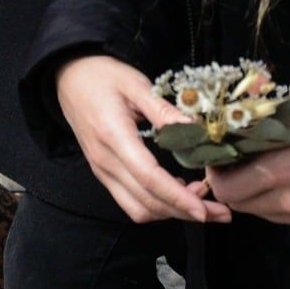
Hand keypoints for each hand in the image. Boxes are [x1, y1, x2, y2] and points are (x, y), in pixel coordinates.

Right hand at [56, 54, 232, 225]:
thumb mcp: (136, 84)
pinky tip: (177, 194)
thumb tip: (197, 131)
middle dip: (186, 213)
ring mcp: (102, 171)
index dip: (178, 198)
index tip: (204, 210)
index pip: (150, 178)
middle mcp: (105, 161)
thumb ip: (165, 111)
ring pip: (138, 209)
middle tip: (220, 212)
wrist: (69, 76)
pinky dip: (156, 205)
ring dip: (172, 212)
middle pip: (148, 202)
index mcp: (114, 136)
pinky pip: (130, 201)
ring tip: (202, 202)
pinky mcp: (103, 172)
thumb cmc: (102, 75)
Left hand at [204, 99, 289, 231]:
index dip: (218, 176)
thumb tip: (229, 133)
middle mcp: (288, 204)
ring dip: (260, 197)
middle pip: (243, 205)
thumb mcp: (288, 117)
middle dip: (236, 186)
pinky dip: (288, 203)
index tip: (220, 163)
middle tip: (241, 168)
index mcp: (273, 174)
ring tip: (272, 173)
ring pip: (268, 214)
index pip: (225, 190)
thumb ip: (256, 131)